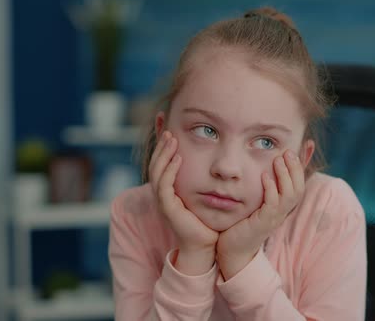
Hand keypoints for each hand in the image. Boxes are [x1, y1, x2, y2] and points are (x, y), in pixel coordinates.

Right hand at [149, 131, 218, 273]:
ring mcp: (164, 202)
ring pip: (157, 172)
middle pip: (156, 164)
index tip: (169, 128)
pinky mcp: (168, 209)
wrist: (206, 246)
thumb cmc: (208, 222)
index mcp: (170, 190)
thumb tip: (219, 163)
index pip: (162, 163)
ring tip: (171, 139)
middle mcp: (163, 194)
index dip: (163, 146)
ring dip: (163, 154)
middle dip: (161, 146)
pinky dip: (169, 171)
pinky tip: (177, 159)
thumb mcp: (206, 195)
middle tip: (168, 129)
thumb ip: (207, 179)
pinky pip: (164, 186)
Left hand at [216, 150, 304, 279]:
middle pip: (298, 188)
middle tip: (287, 151)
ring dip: (285, 176)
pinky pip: (272, 205)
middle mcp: (282, 212)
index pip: (299, 184)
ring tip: (278, 159)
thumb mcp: (254, 202)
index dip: (301, 167)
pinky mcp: (263, 223)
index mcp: (282, 206)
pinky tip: (264, 177)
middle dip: (295, 168)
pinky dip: (270, 189)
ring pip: (289, 195)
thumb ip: (260, 187)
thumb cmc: (241, 224)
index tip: (300, 149)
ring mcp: (274, 218)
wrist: (233, 250)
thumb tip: (261, 167)